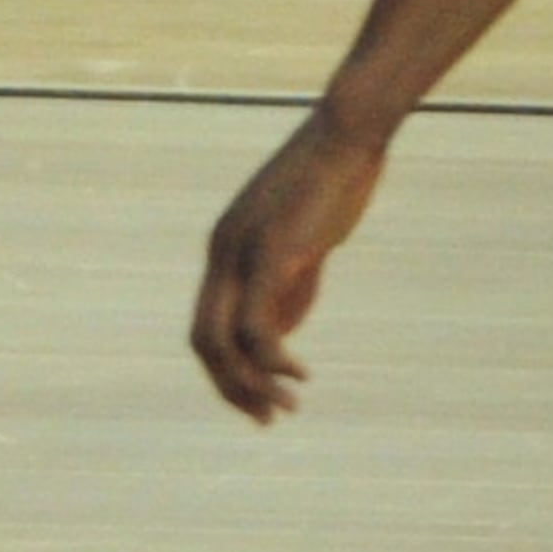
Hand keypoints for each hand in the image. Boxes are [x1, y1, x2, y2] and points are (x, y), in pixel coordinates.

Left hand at [191, 101, 388, 416]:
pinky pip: (257, 328)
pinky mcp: (270, 253)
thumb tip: (276, 339)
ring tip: (286, 406)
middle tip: (268, 418)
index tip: (261, 400)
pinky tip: (300, 373)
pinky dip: (273, 362)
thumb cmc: (334, 183)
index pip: (206, 327)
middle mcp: (221, 251)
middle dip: (231, 388)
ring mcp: (240, 251)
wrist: (349, 133)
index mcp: (224, 248)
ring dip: (251, 385)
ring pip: (223, 342)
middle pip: (203, 342)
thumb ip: (287, 288)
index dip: (228, 372)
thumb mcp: (304, 244)